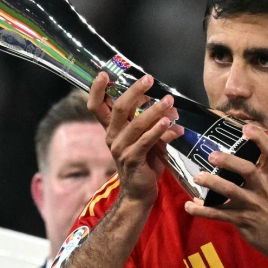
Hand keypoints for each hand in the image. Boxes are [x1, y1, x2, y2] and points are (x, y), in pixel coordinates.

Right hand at [88, 73, 182, 205]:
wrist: (140, 194)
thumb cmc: (144, 164)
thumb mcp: (148, 140)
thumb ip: (154, 124)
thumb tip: (169, 108)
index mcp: (112, 130)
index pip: (97, 106)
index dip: (97, 90)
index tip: (104, 73)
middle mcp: (112, 137)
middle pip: (118, 108)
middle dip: (134, 91)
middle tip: (149, 79)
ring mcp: (120, 148)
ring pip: (136, 123)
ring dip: (155, 110)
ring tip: (170, 102)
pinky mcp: (132, 159)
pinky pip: (146, 141)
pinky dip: (159, 131)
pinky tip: (170, 124)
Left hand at [183, 125, 267, 259]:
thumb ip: (258, 175)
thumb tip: (235, 159)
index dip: (260, 138)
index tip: (246, 127)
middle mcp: (262, 189)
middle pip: (247, 170)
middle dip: (229, 161)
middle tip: (212, 155)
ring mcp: (252, 206)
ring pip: (230, 191)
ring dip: (212, 182)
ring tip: (197, 176)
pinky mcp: (242, 221)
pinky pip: (218, 214)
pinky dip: (201, 210)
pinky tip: (190, 206)